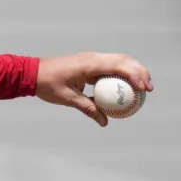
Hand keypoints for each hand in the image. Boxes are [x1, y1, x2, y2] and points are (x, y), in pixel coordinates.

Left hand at [35, 52, 152, 126]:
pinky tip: (124, 88)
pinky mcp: (88, 63)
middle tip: (148, 90)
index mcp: (90, 64)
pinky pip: (109, 67)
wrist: (32, 73)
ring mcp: (91, 59)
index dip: (136, 76)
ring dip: (132, 72)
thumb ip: (89, 109)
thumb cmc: (48, 84)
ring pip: (119, 61)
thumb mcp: (68, 99)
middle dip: (140, 72)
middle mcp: (93, 58)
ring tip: (142, 88)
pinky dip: (120, 74)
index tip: (144, 89)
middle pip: (124, 60)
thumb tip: (104, 122)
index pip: (119, 66)